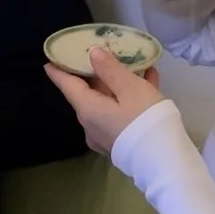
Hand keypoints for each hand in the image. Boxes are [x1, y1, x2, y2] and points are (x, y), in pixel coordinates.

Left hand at [46, 46, 163, 154]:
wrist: (164, 160)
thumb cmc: (144, 119)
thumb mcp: (129, 88)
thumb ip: (110, 69)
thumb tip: (93, 53)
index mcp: (87, 109)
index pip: (67, 85)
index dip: (58, 71)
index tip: (50, 61)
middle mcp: (91, 124)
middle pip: (88, 93)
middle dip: (93, 73)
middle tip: (97, 53)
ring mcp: (105, 135)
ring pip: (107, 102)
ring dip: (118, 83)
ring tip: (131, 63)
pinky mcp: (122, 140)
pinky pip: (122, 113)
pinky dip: (131, 97)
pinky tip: (148, 78)